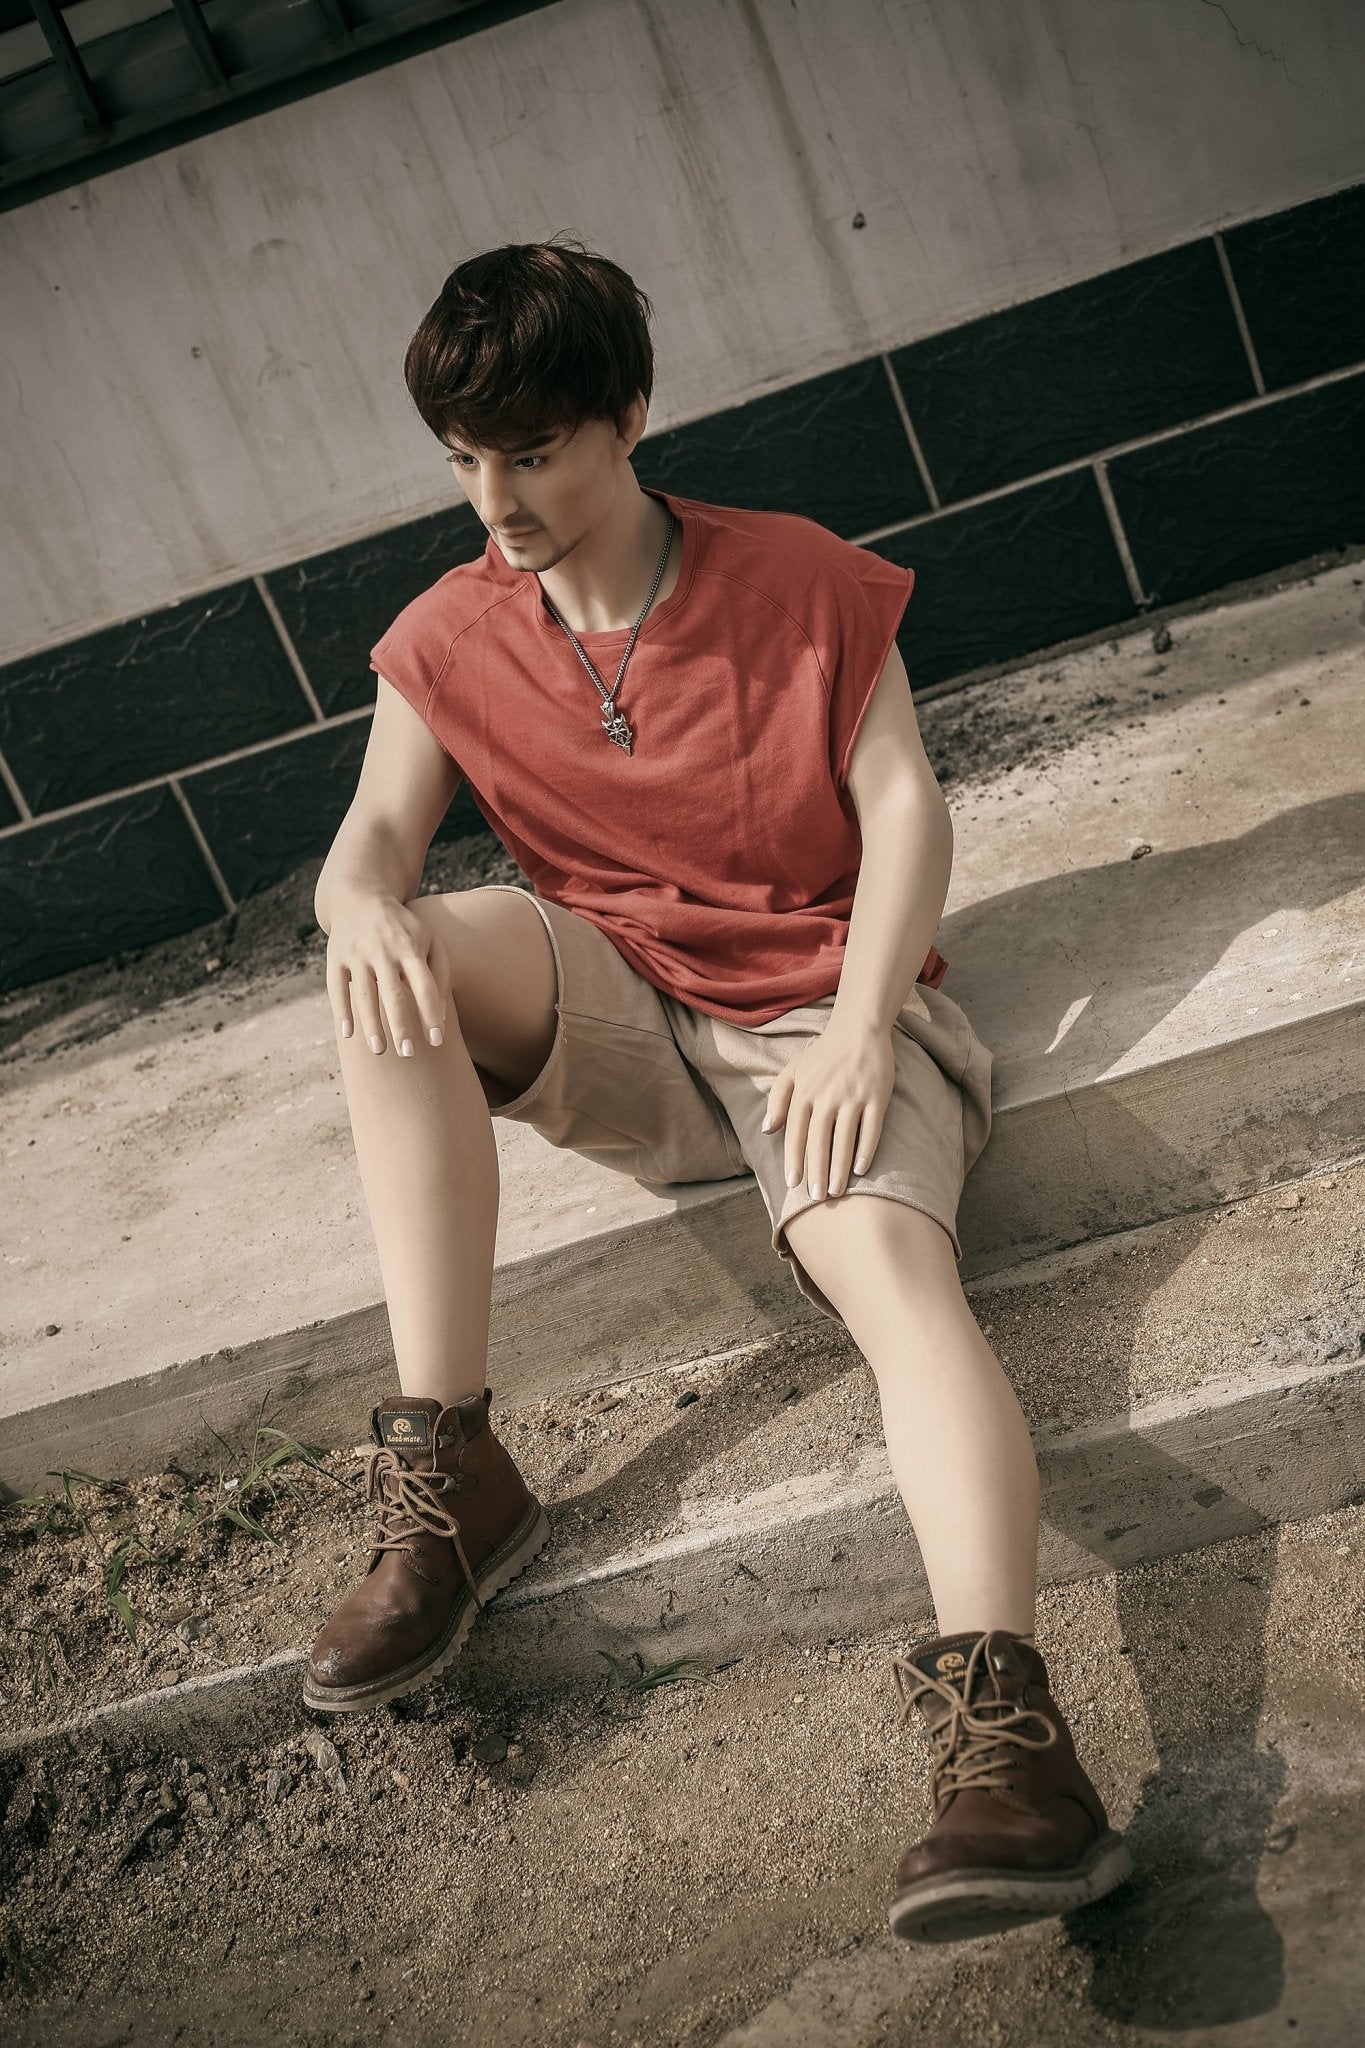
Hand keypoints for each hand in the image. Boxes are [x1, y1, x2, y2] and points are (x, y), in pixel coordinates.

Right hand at [324, 892, 451, 1055]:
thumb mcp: (430, 939)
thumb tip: (441, 1014)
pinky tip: (347, 1034)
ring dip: (372, 1026)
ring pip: (365, 996)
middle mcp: (383, 951)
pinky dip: (342, 1011)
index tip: (437, 1041)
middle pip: (394, 995)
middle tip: (408, 1054)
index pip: (424, 986)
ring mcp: (357, 954)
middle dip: (401, 1026)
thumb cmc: (404, 928)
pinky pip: (337, 988)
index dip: (431, 1014)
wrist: (361, 897)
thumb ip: (440, 973)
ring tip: (380, 1051)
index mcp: (410, 948)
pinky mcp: (335, 958)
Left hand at [762, 1015, 894, 1200]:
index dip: (794, 1160)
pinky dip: (866, 1150)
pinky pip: (871, 1129)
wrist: (859, 1029)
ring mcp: (853, 1097)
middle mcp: (827, 1096)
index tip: (793, 1184)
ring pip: (844, 1140)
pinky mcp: (877, 1097)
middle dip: (816, 1172)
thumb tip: (768, 1131)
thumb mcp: (792, 1071)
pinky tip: (861, 1170)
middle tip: (816, 1198)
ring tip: (835, 1192)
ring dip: (839, 1169)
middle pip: (819, 1142)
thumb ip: (777, 1100)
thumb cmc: (822, 1055)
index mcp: (804, 1092)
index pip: (796, 1133)